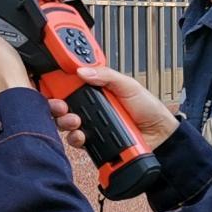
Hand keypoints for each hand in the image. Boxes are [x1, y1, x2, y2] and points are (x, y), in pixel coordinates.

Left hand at [0, 6, 33, 105]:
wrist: (21, 98)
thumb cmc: (3, 73)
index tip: (2, 42)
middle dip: (4, 58)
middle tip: (15, 54)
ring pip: (4, 74)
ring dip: (13, 70)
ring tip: (21, 65)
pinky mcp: (8, 98)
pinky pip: (14, 85)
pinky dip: (21, 80)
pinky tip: (27, 76)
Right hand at [47, 64, 178, 149]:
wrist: (160, 136)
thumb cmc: (148, 108)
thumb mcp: (129, 85)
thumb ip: (106, 76)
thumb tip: (83, 70)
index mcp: (97, 88)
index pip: (71, 83)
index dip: (59, 82)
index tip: (51, 83)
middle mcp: (91, 106)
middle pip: (63, 103)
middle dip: (57, 104)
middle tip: (61, 105)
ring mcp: (91, 124)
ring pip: (65, 122)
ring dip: (65, 121)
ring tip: (75, 121)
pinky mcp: (94, 141)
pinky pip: (76, 140)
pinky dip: (75, 138)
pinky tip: (81, 135)